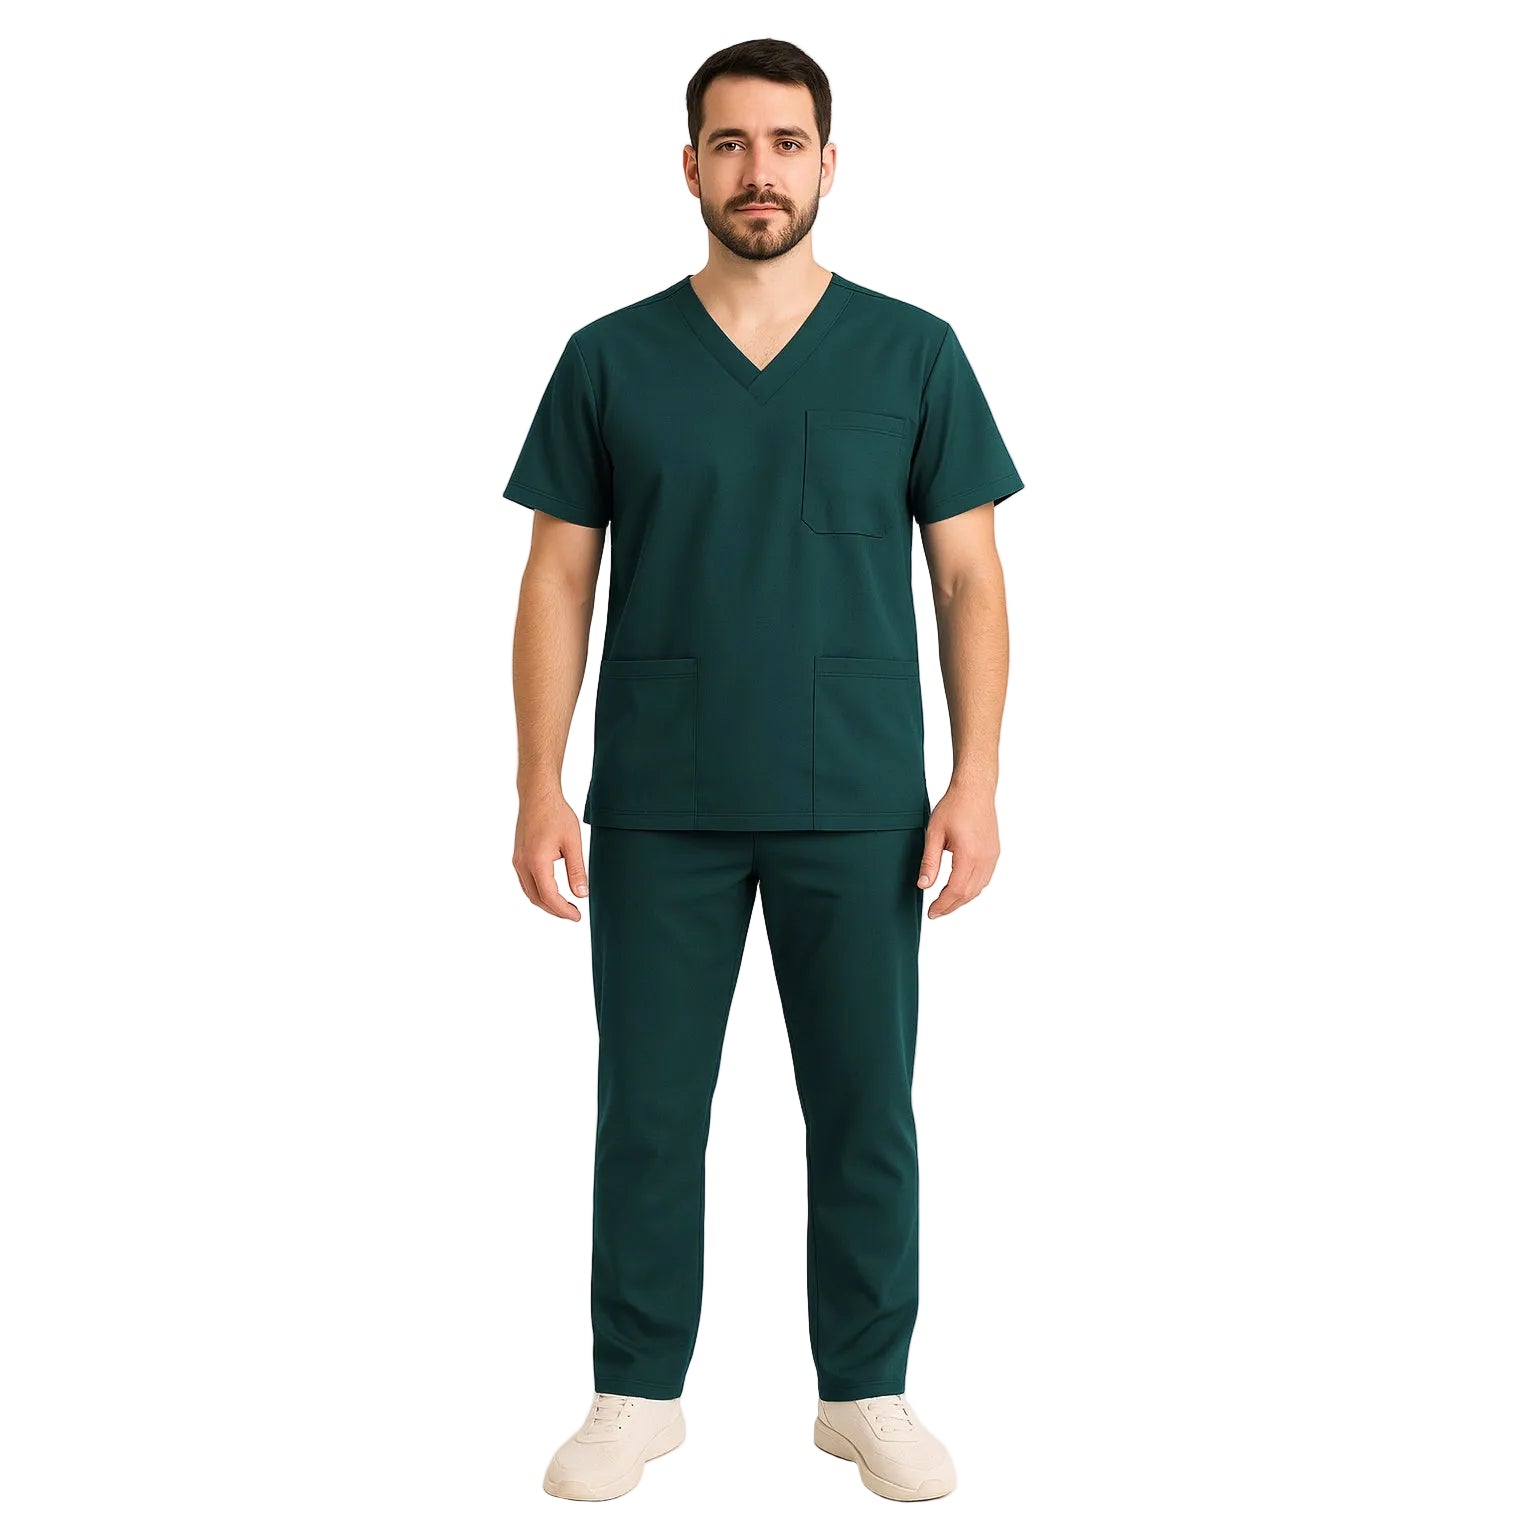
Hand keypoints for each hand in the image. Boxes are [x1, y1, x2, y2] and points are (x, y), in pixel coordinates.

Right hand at [512, 786, 588, 920]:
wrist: (538, 795)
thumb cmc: (556, 814)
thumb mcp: (573, 843)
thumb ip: (577, 871)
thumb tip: (581, 894)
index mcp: (537, 862)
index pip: (550, 897)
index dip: (563, 910)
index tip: (577, 916)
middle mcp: (523, 864)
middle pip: (537, 899)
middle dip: (555, 910)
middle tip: (573, 914)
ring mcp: (518, 861)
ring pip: (530, 892)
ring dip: (546, 902)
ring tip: (565, 906)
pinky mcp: (518, 856)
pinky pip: (526, 882)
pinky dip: (538, 892)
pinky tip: (552, 891)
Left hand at [915, 780, 999, 917]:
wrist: (975, 790)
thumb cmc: (954, 807)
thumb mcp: (934, 834)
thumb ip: (929, 862)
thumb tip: (924, 885)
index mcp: (969, 855)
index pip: (955, 890)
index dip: (942, 905)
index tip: (931, 912)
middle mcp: (984, 859)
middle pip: (968, 894)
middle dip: (951, 906)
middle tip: (936, 912)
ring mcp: (992, 856)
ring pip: (979, 888)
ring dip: (962, 899)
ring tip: (946, 903)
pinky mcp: (994, 853)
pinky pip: (985, 878)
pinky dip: (972, 889)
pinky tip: (961, 889)